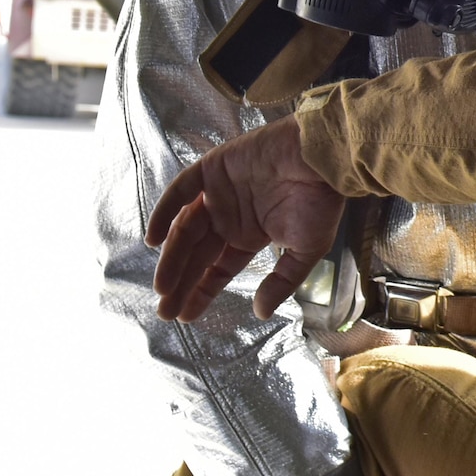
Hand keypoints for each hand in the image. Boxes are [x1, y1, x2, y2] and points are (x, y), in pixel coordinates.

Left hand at [147, 115, 345, 322]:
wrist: (322, 159)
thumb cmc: (321, 202)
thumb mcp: (307, 250)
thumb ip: (282, 281)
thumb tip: (261, 312)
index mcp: (250, 235)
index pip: (218, 268)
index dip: (201, 291)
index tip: (185, 315)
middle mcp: (229, 217)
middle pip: (196, 254)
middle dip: (180, 283)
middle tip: (165, 310)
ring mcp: (218, 193)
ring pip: (185, 229)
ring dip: (171, 258)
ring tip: (163, 286)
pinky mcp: (212, 168)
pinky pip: (181, 190)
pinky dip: (164, 212)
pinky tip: (153, 239)